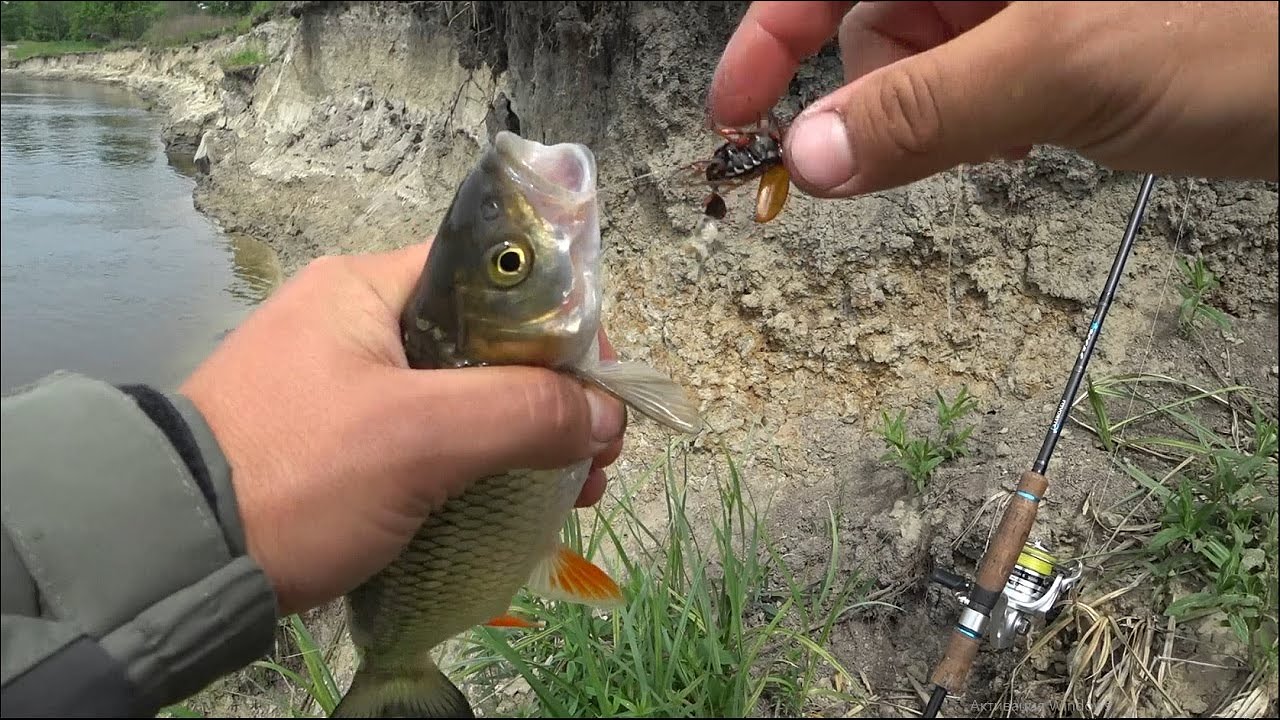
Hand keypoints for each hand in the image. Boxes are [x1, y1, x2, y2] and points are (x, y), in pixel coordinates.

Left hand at [178, 242, 626, 616]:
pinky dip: (478, 464)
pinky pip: (429, 436)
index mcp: (369, 287)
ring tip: (573, 492)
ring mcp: (345, 383)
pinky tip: (515, 503)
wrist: (171, 554)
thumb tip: (608, 416)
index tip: (602, 388)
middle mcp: (358, 321)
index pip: (494, 280)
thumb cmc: (300, 472)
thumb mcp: (420, 435)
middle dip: (553, 397)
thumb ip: (524, 411)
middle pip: (487, 344)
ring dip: (523, 437)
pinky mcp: (338, 440)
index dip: (562, 327)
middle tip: (596, 457)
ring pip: (463, 395)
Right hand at [708, 1, 1278, 197]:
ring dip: (941, 118)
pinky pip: (979, 85)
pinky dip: (983, 122)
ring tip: (1016, 133)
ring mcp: (1027, 0)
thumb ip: (925, 109)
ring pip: (926, 64)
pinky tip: (1034, 134)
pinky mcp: (1061, 37)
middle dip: (882, 91)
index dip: (769, 37)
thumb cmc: (1247, 32)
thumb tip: (812, 157)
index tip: (734, 115)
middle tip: (932, 138)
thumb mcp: (1063, 65)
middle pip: (875, 21)